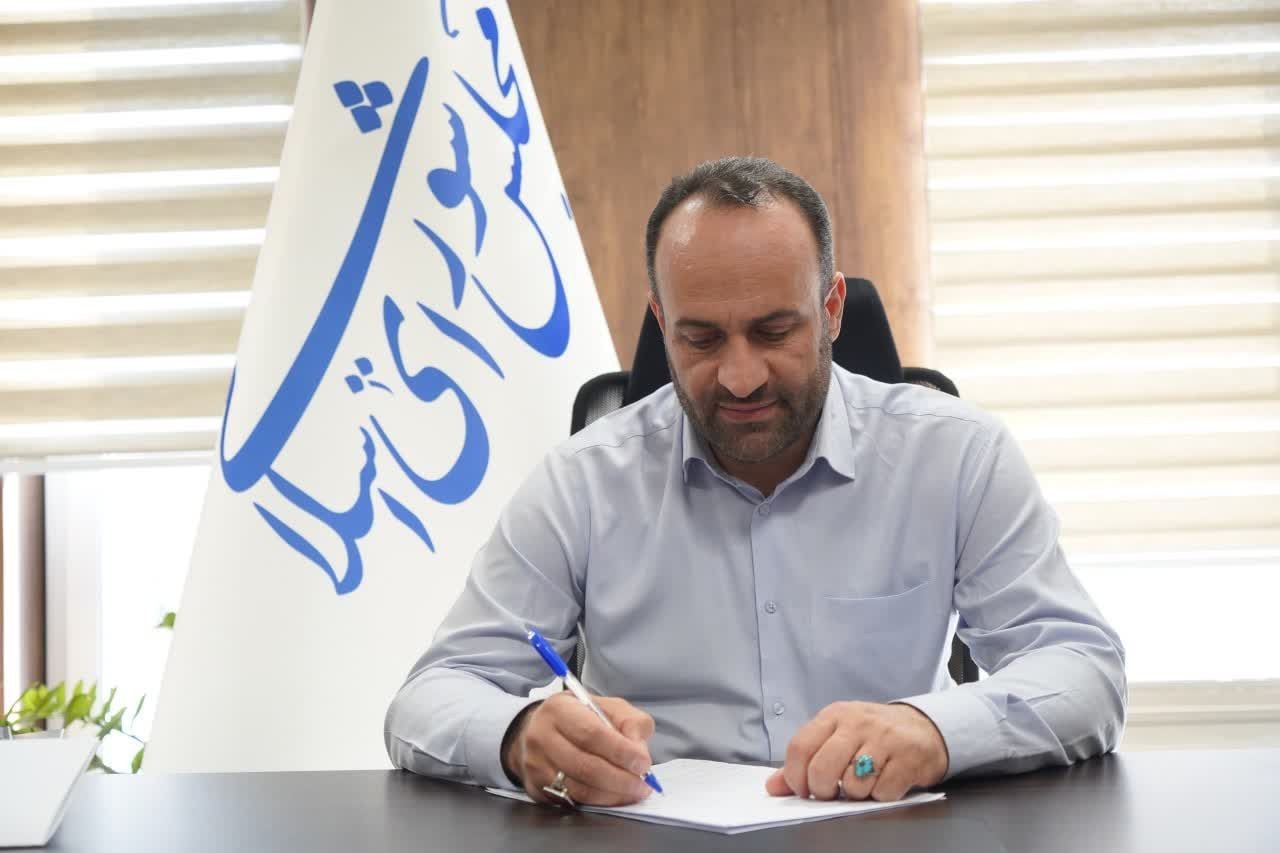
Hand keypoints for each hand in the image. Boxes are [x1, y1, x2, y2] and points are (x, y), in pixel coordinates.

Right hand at [501, 691, 655, 805]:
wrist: (540, 729)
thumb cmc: (579, 717)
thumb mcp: (607, 706)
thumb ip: (630, 722)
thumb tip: (639, 751)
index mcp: (559, 710)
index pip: (591, 734)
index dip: (620, 752)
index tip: (643, 763)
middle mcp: (542, 737)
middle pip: (585, 766)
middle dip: (620, 779)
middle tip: (643, 784)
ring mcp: (536, 765)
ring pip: (579, 789)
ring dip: (612, 794)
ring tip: (633, 791)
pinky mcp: (537, 789)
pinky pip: (573, 801)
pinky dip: (599, 802)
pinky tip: (613, 796)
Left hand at [766, 702, 947, 801]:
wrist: (923, 727)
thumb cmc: (873, 735)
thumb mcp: (837, 737)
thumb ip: (805, 760)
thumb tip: (773, 787)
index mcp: (834, 715)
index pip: (800, 747)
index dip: (795, 777)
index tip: (803, 790)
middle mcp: (857, 723)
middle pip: (822, 768)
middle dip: (823, 791)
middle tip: (831, 793)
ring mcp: (884, 738)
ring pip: (853, 783)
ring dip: (855, 794)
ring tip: (862, 783)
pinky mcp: (908, 757)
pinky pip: (882, 791)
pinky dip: (880, 795)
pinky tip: (884, 782)